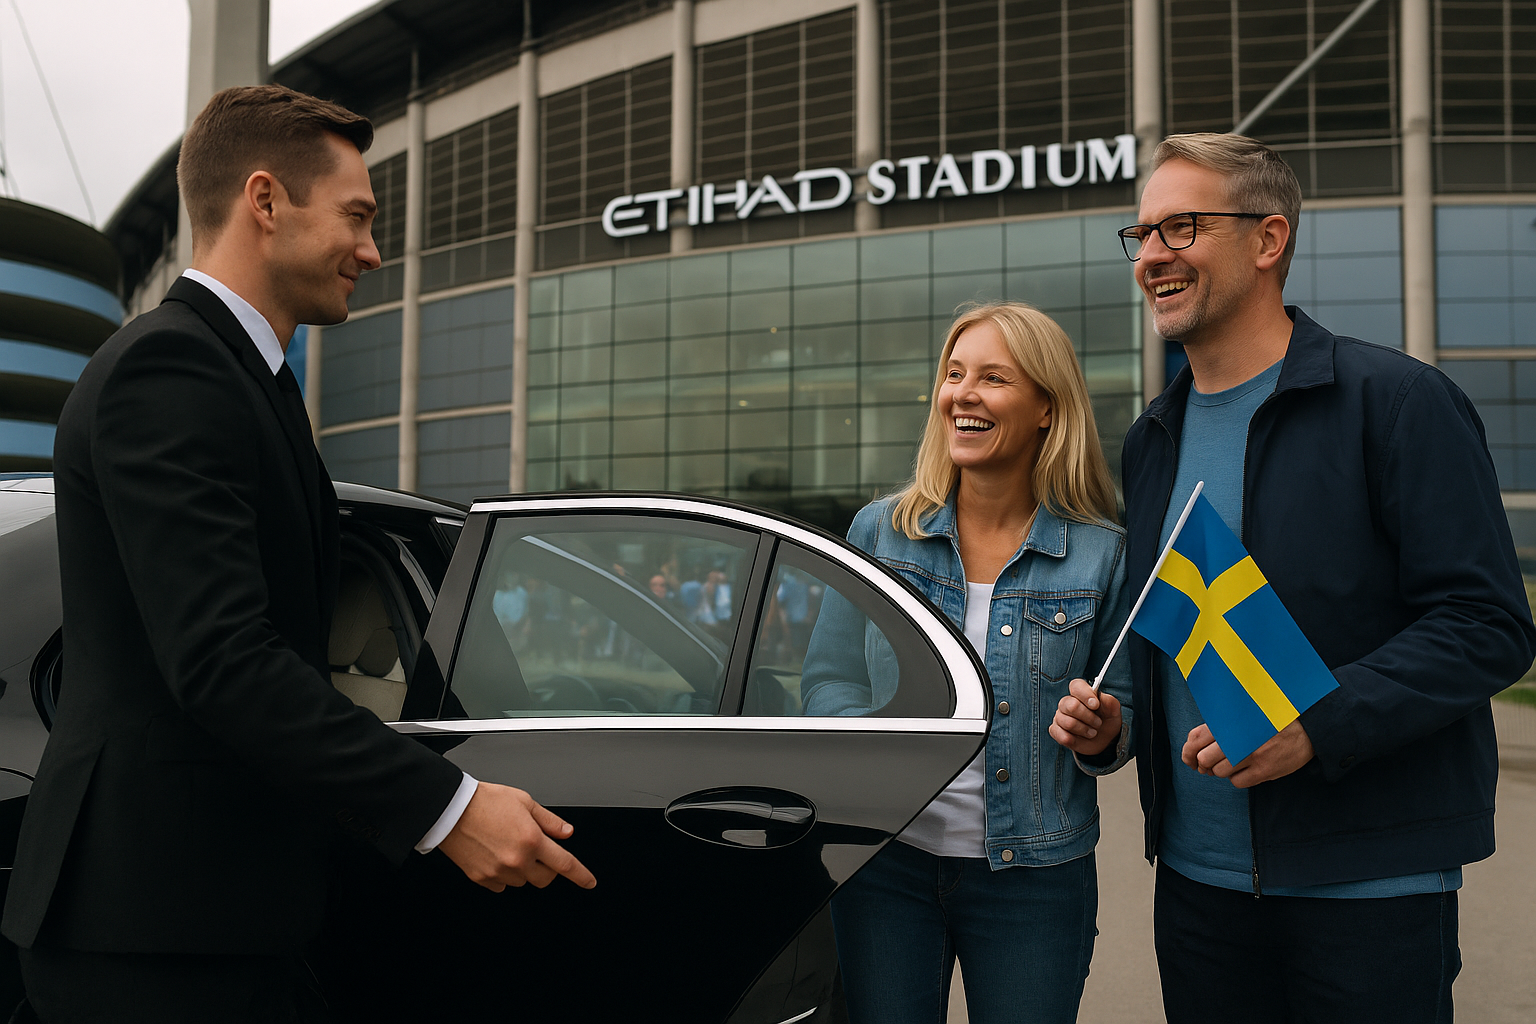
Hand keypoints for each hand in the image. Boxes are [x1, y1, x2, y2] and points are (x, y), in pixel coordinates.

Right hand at [437, 781, 596, 892]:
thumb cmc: (485, 801)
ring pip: (523, 882)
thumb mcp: (524, 802)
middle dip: (548, 868)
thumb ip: (549, 821)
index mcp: (532, 840)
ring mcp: (499, 872)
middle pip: (545, 878)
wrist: (451, 810)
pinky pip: (502, 885)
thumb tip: (566, 832)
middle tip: (538, 851)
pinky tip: (497, 856)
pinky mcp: (482, 878)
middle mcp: (517, 860)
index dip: (581, 875)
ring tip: (510, 847)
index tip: (589, 882)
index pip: (565, 864)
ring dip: (524, 870)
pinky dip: (504, 875)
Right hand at [1049, 678, 1122, 756]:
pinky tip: (1080, 738)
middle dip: (1089, 717)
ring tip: (1093, 732)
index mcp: (1081, 693)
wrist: (1105, 740)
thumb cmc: (1107, 721)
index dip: (1085, 695)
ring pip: (1068, 722)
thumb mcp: (1113, 711)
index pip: (1076, 686)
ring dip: (1084, 730)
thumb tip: (1100, 697)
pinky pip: (1060, 734)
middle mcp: (1067, 703)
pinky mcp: (1056, 731)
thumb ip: (1109, 701)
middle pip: (1071, 706)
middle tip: (1098, 723)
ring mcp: (1060, 717)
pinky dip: (1073, 739)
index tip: (1096, 705)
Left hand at [1181, 718, 1313, 787]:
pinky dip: (1237, 778)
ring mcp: (1252, 755)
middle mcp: (1239, 738)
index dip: (1188, 752)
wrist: (1307, 728)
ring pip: (1220, 772)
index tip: (1190, 758)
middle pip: (1204, 759)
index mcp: (1231, 721)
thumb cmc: (1271, 720)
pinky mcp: (1264, 770)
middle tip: (1210, 764)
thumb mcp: (1244, 715)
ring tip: (1233, 763)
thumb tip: (1193, 744)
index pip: (1196, 738)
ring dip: (1222, 770)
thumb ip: (1220, 725)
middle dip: (1205, 763)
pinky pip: (1237, 782)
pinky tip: (1246, 770)